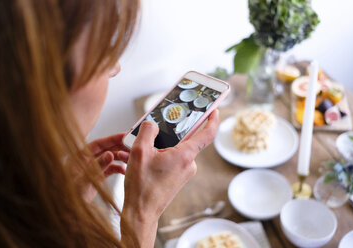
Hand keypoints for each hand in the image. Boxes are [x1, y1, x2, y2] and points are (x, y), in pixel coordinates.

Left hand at [71, 133, 129, 201]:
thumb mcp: (85, 179)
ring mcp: (93, 167)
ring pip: (110, 158)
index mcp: (80, 156)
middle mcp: (87, 159)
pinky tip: (124, 171)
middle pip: (106, 149)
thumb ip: (98, 166)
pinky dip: (118, 168)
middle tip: (132, 147)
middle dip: (119, 147)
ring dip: (120, 158)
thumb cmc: (71, 194)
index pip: (99, 143)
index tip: (125, 136)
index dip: (112, 139)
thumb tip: (110, 154)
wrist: (69, 210)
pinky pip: (111, 168)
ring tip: (130, 160)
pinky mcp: (98, 175)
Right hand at [120, 110, 218, 246]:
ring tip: (147, 149)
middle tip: (160, 126)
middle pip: (187, 139)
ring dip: (165, 145)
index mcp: (184, 156)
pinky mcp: (179, 177)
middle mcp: (189, 164)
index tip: (214, 110)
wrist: (141, 212)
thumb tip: (152, 124)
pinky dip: (164, 154)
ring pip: (178, 150)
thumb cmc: (142, 187)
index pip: (207, 134)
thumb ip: (147, 131)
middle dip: (174, 131)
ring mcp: (184, 172)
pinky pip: (174, 159)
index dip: (212, 119)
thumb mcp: (139, 152)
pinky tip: (149, 159)